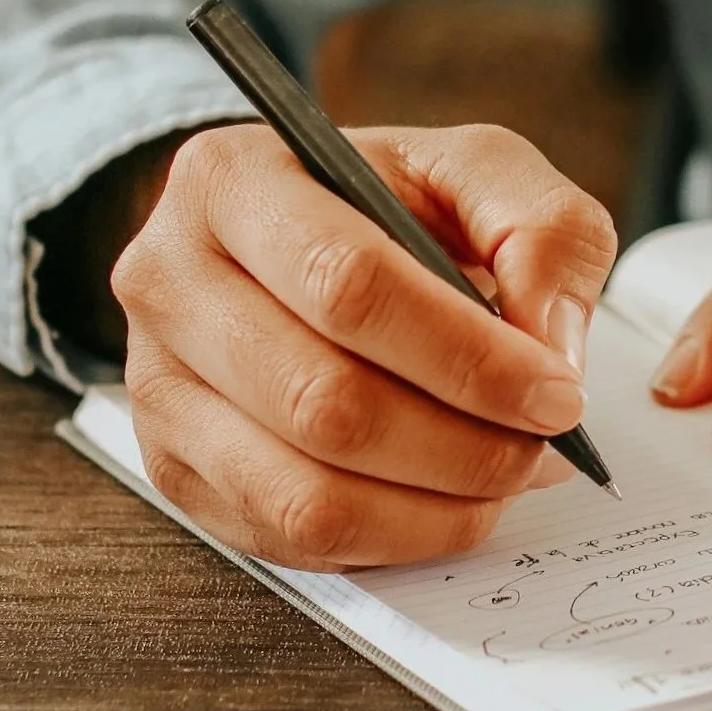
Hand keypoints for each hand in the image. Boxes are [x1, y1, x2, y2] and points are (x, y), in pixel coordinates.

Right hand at [112, 122, 616, 566]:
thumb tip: (550, 345)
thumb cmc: (389, 200)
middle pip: (321, 401)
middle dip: (461, 442)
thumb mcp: (477, 169)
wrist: (299, 236)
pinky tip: (447, 499)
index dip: (466, 355)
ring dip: (434, 505)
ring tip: (507, 474)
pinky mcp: (172, 470)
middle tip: (545, 446)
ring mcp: (154, 387)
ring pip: (303, 492)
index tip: (556, 391)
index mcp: (232, 180)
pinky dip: (393, 538)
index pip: (347, 284)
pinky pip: (290, 541)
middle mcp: (168, 281)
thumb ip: (541, 228)